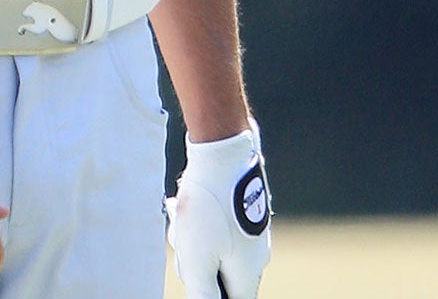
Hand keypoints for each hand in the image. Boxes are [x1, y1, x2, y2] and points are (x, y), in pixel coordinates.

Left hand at [167, 120, 271, 298]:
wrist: (222, 152)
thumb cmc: (209, 208)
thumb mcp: (197, 260)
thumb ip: (202, 293)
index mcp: (249, 273)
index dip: (210, 295)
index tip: (194, 275)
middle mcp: (255, 256)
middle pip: (219, 276)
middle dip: (194, 264)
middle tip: (183, 242)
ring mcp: (249, 232)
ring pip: (212, 249)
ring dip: (191, 239)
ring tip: (181, 219)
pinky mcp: (239, 211)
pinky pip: (213, 227)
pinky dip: (195, 222)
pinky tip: (183, 206)